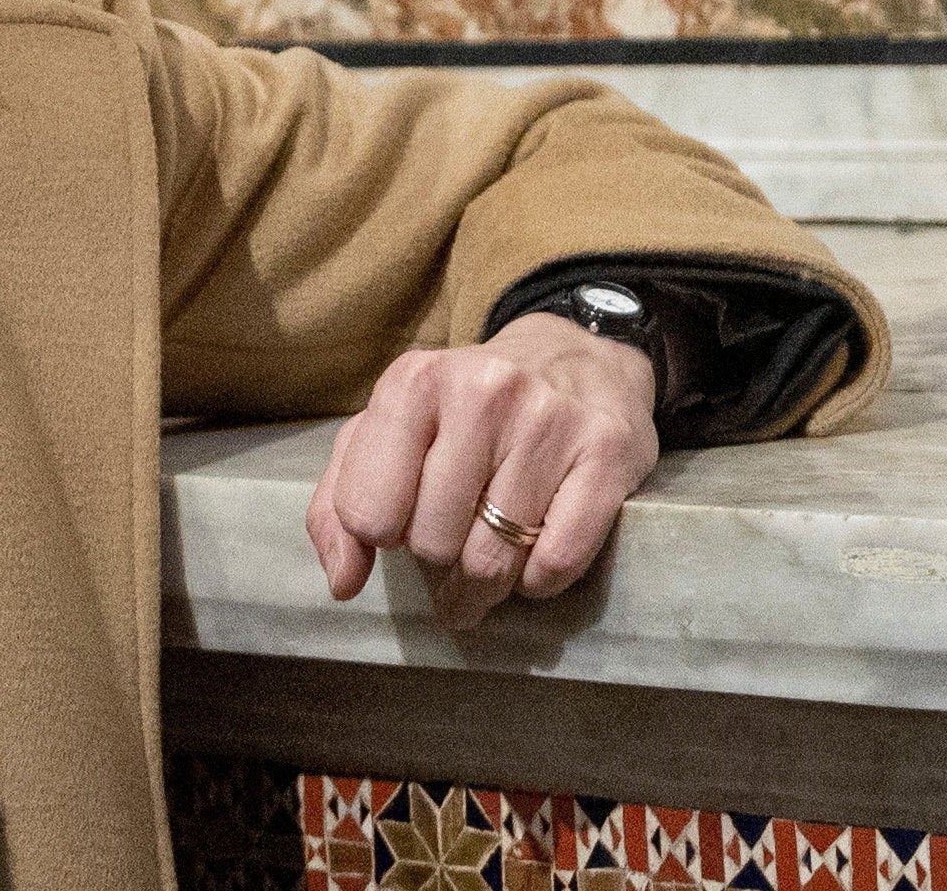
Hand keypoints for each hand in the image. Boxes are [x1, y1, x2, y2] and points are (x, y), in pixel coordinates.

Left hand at [302, 312, 660, 631]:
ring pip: (493, 561)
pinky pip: (556, 563)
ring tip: (483, 575)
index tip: (401, 525)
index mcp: (415, 382)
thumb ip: (339, 503)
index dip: (381, 533)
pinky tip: (533, 560)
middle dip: (439, 560)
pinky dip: (538, 582)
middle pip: (433, 543)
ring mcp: (549, 420)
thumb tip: (343, 583)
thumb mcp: (390, 432)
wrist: (578, 359)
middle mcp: (483, 392)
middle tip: (452, 546)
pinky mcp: (606, 453)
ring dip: (484, 588)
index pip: (368, 511)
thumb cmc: (467, 410)